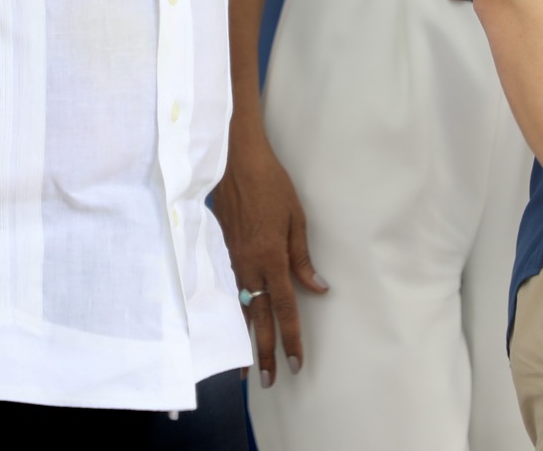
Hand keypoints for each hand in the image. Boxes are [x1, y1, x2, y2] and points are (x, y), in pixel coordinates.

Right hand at [212, 130, 326, 385]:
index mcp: (271, 259)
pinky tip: (237, 324)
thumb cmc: (272, 185)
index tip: (296, 363)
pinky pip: (232, 290)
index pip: (284, 309)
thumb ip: (303, 259)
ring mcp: (233, 261)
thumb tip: (317, 289)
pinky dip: (236, 313)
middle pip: (258, 319)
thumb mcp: (295, 219)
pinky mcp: (225, 252)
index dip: (291, 338)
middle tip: (268, 381)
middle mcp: (249, 266)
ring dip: (246, 337)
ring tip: (246, 365)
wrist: (234, 161)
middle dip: (263, 352)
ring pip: (242, 307)